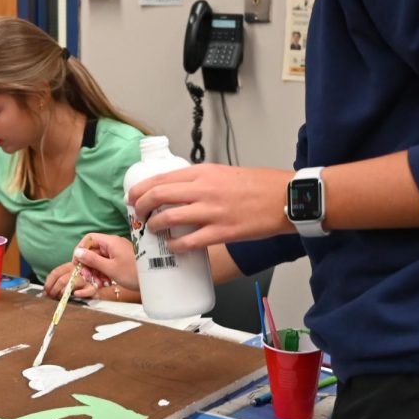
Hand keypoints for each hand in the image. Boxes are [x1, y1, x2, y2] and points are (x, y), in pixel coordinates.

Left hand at [43, 261, 100, 299]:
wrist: (98, 285)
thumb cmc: (80, 284)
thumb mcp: (68, 279)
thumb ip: (58, 282)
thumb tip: (45, 291)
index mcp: (70, 266)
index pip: (56, 272)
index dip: (48, 283)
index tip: (45, 291)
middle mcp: (78, 270)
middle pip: (62, 278)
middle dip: (54, 289)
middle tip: (51, 297)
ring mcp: (86, 279)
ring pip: (73, 283)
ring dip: (63, 291)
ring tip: (60, 297)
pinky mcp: (94, 288)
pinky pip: (88, 290)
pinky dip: (81, 293)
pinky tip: (76, 295)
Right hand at [68, 233, 137, 290]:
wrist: (153, 281)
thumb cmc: (132, 273)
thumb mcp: (110, 268)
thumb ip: (92, 260)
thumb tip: (77, 252)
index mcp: (110, 242)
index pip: (89, 239)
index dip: (80, 250)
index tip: (77, 264)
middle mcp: (113, 245)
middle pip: (93, 251)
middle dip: (88, 265)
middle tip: (87, 278)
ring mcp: (117, 253)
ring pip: (99, 259)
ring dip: (95, 272)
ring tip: (98, 283)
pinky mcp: (121, 261)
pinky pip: (107, 264)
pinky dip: (103, 273)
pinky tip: (105, 283)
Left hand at [127, 165, 294, 251]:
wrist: (286, 198)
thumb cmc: (260, 186)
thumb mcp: (224, 173)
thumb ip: (201, 181)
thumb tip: (179, 193)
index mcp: (203, 172)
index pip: (160, 178)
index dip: (140, 190)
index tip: (132, 197)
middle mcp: (203, 189)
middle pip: (157, 196)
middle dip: (140, 208)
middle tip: (137, 216)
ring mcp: (212, 211)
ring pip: (168, 218)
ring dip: (154, 227)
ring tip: (152, 231)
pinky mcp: (222, 232)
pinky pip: (189, 241)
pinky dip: (175, 245)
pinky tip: (173, 247)